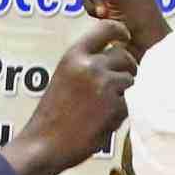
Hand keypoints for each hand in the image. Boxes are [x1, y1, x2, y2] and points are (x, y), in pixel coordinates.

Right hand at [0, 22, 137, 174]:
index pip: (106, 29)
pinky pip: (130, 103)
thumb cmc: (53, 116)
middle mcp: (90, 65)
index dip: (120, 31)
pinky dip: (121, 113)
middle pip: (124, 56)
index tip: (125, 37)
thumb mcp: (64, 77)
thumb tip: (116, 57)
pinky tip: (103, 122)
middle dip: (126, 69)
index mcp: (74, 55)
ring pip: (130, 81)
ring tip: (103, 109)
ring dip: (124, 93)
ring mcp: (105, 85)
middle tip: (120, 84)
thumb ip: (86, 65)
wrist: (44, 145)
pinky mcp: (115, 106)